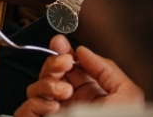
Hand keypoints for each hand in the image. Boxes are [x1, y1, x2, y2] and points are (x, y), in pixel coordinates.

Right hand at [15, 35, 144, 116]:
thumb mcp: (127, 96)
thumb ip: (107, 68)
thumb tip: (84, 52)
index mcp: (91, 95)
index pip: (71, 68)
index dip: (63, 52)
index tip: (61, 43)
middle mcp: (70, 103)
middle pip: (50, 73)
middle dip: (54, 64)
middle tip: (63, 63)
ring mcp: (53, 114)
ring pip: (35, 88)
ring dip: (47, 84)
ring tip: (64, 92)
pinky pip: (25, 109)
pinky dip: (36, 104)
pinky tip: (52, 106)